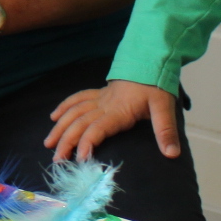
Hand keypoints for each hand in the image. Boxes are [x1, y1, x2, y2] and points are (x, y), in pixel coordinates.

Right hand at [46, 80, 180, 161]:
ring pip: (74, 112)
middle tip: (57, 160)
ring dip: (60, 127)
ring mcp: (99, 98)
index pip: (98, 128)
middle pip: (80, 123)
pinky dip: (64, 107)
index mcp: (119, 111)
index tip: (80, 159)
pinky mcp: (99, 93)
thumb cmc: (157, 85)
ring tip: (48, 143)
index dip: (87, 142)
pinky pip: (77, 99)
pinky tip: (54, 116)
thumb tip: (172, 154)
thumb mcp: (165, 107)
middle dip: (66, 141)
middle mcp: (104, 105)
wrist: (151, 61)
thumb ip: (166, 130)